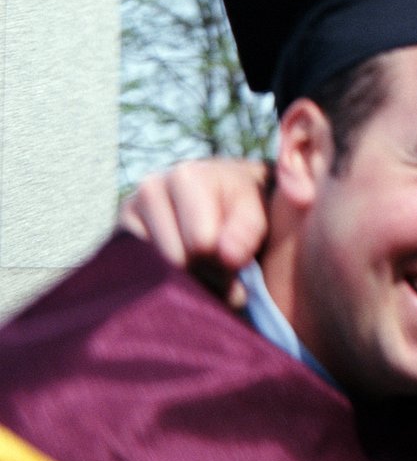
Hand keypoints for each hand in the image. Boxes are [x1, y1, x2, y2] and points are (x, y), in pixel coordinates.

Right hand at [117, 158, 271, 309]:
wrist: (219, 194)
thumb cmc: (241, 205)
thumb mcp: (255, 212)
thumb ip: (247, 232)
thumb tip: (226, 256)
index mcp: (185, 177)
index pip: (202, 244)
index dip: (224, 263)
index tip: (236, 260)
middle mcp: (150, 189)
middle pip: (177, 261)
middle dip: (204, 274)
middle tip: (221, 269)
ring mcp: (128, 212)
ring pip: (156, 273)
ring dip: (185, 282)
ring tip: (203, 267)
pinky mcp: (117, 237)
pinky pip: (140, 277)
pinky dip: (163, 284)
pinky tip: (179, 269)